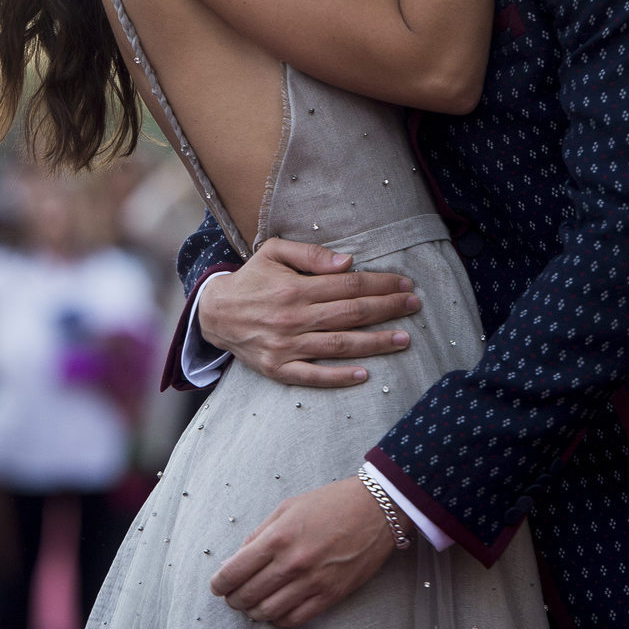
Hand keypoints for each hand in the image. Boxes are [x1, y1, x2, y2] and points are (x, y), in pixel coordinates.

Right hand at [198, 238, 418, 386]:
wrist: (214, 314)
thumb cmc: (251, 279)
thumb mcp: (273, 252)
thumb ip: (310, 254)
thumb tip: (348, 262)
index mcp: (295, 288)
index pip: (348, 285)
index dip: (380, 284)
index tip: (405, 284)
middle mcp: (293, 318)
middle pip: (351, 314)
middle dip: (387, 309)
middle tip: (415, 306)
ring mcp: (286, 346)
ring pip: (340, 345)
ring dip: (375, 343)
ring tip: (403, 339)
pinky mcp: (278, 368)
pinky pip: (314, 376)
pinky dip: (339, 377)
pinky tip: (365, 374)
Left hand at [210, 476, 396, 626]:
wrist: (376, 509)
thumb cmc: (331, 503)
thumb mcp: (288, 507)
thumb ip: (260, 533)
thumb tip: (238, 559)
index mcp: (278, 537)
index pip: (235, 572)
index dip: (220, 584)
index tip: (217, 586)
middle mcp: (292, 563)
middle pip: (248, 596)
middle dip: (234, 600)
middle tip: (233, 596)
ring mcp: (312, 582)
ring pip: (268, 612)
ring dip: (254, 612)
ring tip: (253, 605)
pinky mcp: (331, 596)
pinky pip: (295, 619)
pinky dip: (280, 620)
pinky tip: (277, 610)